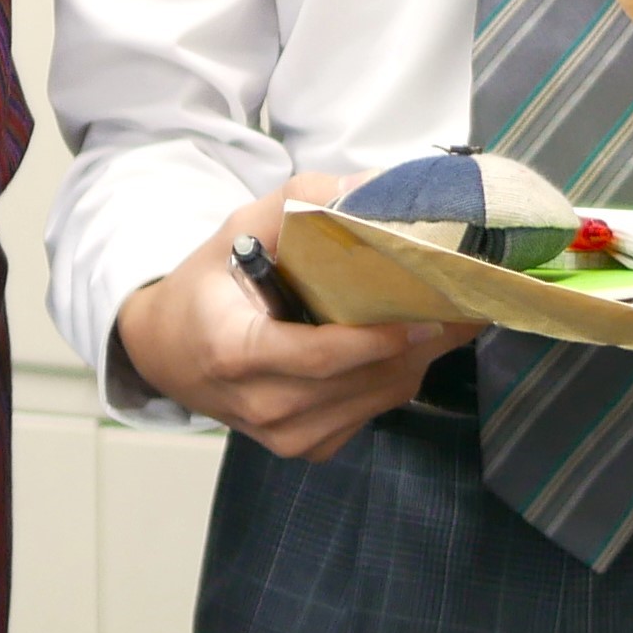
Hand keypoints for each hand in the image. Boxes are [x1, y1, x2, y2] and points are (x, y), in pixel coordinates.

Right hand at [113, 173, 465, 454]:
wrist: (166, 352)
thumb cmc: (207, 287)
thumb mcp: (237, 229)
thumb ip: (299, 202)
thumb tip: (370, 186)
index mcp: (236, 352)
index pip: (318, 357)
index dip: (376, 339)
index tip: (426, 313)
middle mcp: (263, 404)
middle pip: (361, 378)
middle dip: (420, 341)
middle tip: (465, 299)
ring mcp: (285, 435)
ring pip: (377, 398)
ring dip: (419, 358)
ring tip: (452, 314)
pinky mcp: (305, 447)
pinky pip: (370, 413)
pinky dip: (397, 378)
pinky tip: (409, 343)